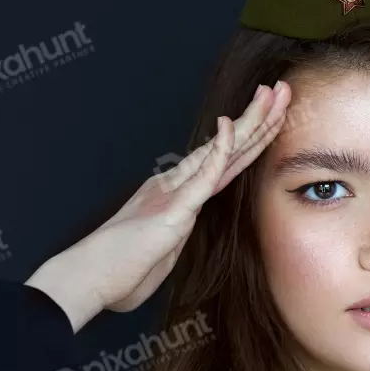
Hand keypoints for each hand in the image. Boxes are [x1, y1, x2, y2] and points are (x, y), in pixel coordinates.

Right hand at [26, 81, 291, 331]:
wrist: (89, 280)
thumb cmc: (118, 275)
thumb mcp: (158, 257)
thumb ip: (171, 243)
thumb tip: (173, 239)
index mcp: (174, 198)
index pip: (221, 164)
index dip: (247, 140)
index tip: (270, 118)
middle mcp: (175, 188)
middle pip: (225, 149)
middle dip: (256, 119)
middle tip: (280, 90)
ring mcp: (174, 195)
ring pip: (219, 154)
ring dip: (248, 124)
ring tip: (271, 95)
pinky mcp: (172, 211)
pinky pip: (200, 178)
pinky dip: (217, 151)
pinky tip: (231, 127)